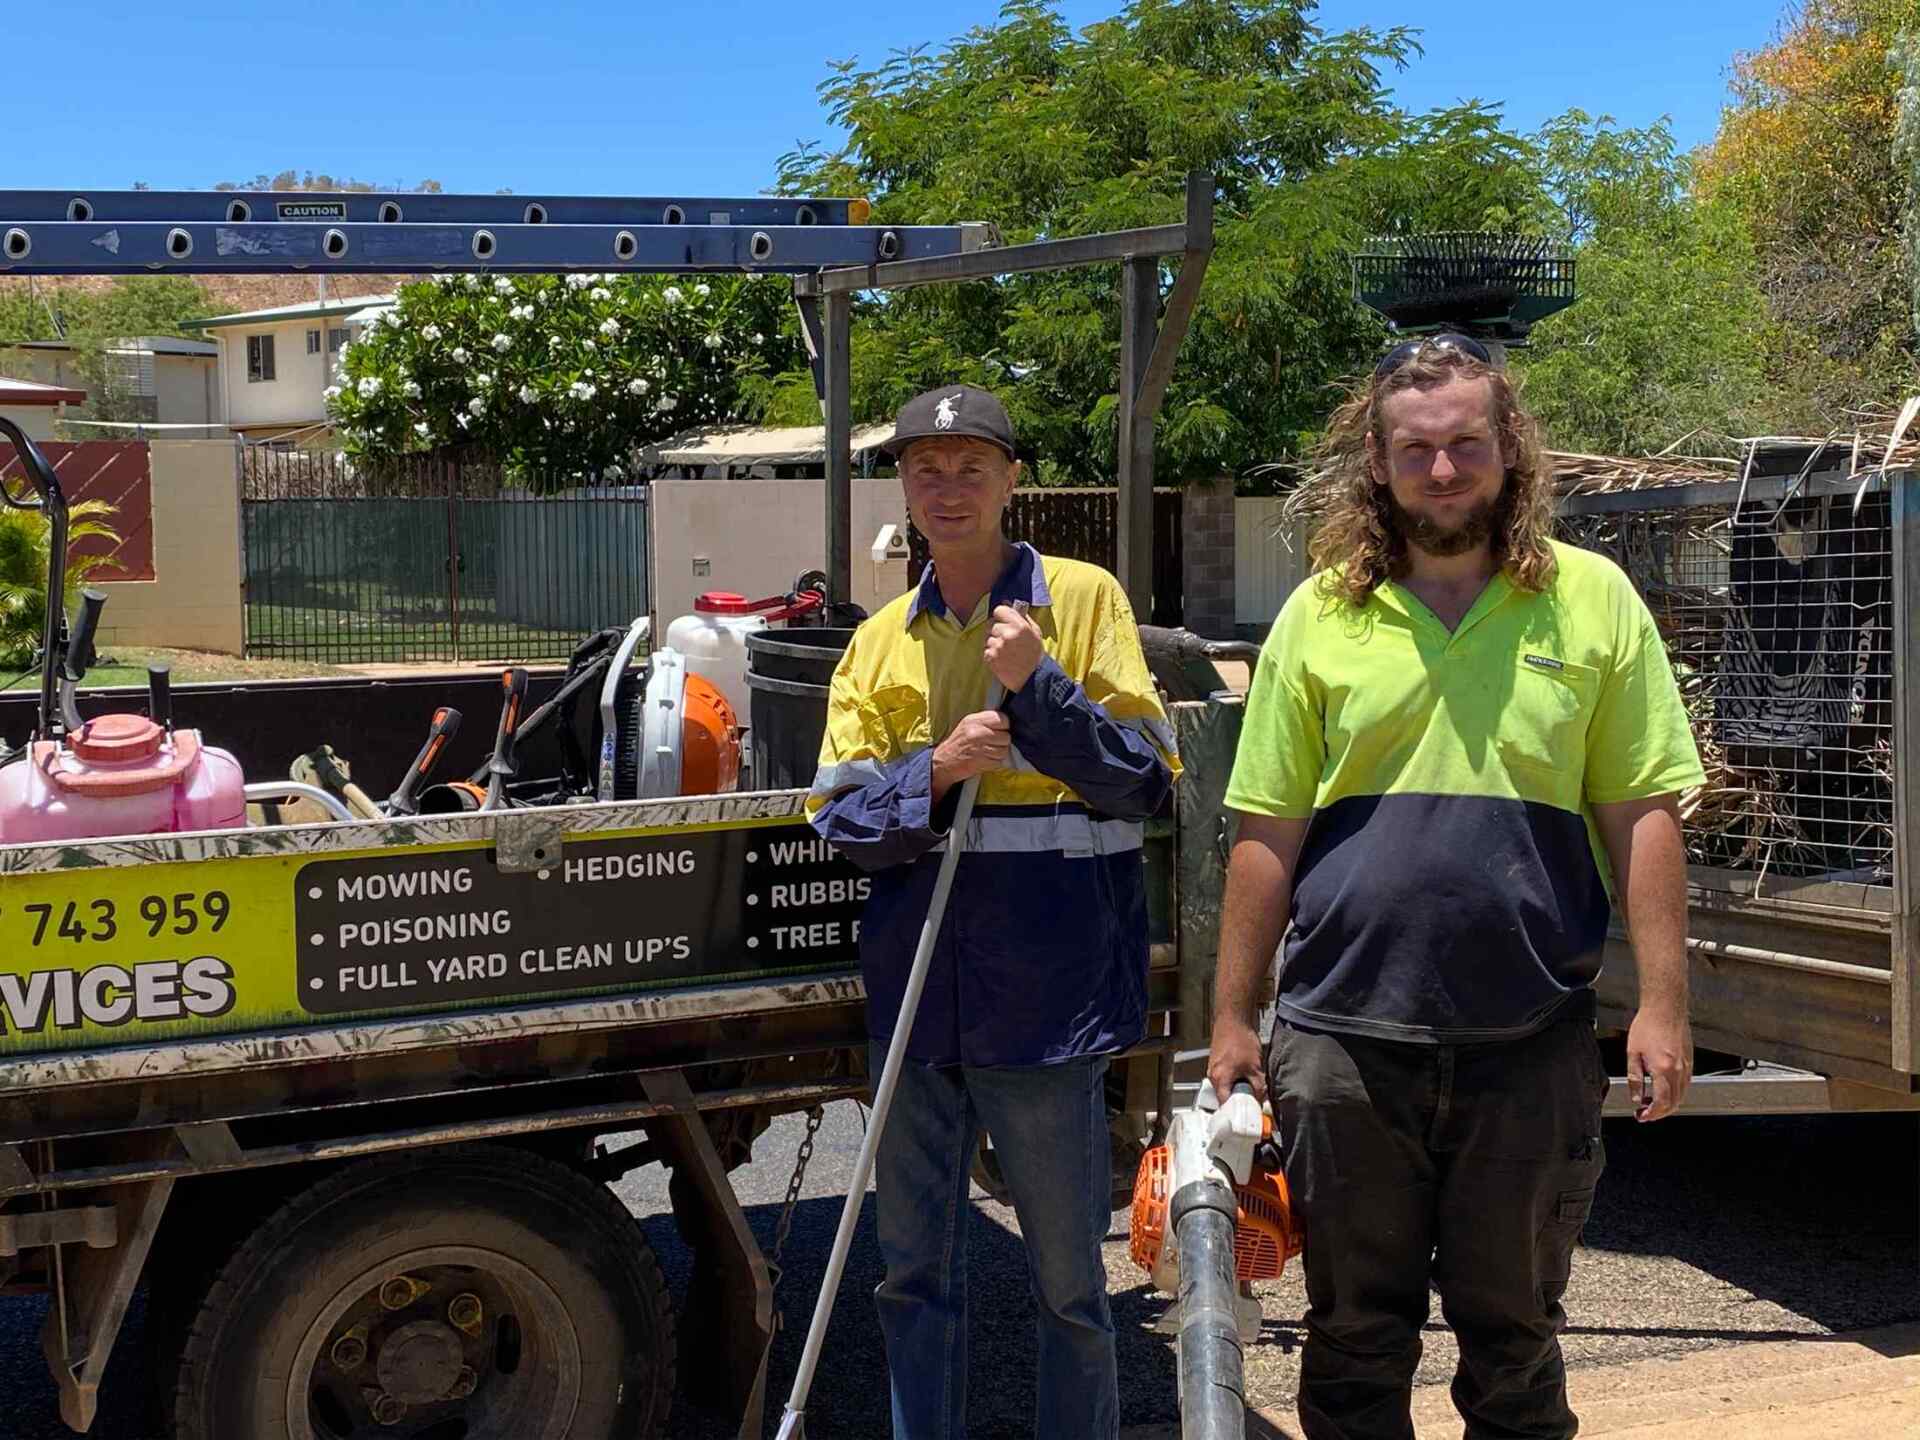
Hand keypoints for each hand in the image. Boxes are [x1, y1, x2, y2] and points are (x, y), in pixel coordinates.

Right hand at [932, 709, 1010, 798]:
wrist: (944, 762)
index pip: (1002, 718)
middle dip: (1002, 741)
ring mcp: (980, 748)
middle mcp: (977, 732)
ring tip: (988, 752)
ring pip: (1004, 750)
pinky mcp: (982, 761)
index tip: (998, 730)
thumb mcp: (968, 725)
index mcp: (974, 720)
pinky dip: (995, 762)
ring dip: (999, 753)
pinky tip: (985, 760)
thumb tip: (1005, 722)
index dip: (1003, 726)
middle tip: (992, 744)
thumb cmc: (958, 743)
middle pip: (1006, 736)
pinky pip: (999, 761)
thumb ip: (985, 721)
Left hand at [984, 604, 1045, 694]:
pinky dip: (991, 655)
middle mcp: (1007, 634)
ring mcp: (998, 646)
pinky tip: (1002, 659)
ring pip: (988, 638)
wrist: (1033, 679)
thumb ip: (1021, 616)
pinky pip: (985, 650)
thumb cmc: (1035, 655)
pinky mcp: (991, 658)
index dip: (1000, 616)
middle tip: (1006, 641)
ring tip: (1006, 653)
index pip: (999, 610)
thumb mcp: (1035, 632)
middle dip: (996, 631)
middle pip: (991, 624)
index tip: (1003, 622)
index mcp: (1019, 625)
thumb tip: (1007, 603)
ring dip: (994, 644)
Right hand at [1207, 1015, 1266, 1105]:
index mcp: (1219, 1079)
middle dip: (1239, 1100)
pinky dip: (1236, 1078)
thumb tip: (1261, 1098)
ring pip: (1226, 1086)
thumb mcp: (1255, 1067)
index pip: (1225, 1105)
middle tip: (1252, 1101)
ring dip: (1238, 1088)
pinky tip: (1246, 1072)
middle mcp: (1213, 1075)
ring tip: (1251, 1083)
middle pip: (1225, 1097)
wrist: (1234, 1018)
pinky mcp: (1218, 1061)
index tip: (1247, 1115)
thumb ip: (1259, 1086)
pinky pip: (1226, 1077)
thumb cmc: (1240, 1038)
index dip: (1237, 1112)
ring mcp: (1214, 1068)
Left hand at [1626, 1004, 1691, 1121]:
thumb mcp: (1632, 1053)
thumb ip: (1634, 1078)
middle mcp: (1678, 1070)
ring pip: (1682, 1096)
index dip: (1652, 1114)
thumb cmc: (1648, 1025)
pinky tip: (1663, 1089)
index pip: (1662, 1103)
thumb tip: (1636, 1096)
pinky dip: (1676, 1093)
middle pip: (1674, 1103)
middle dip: (1660, 1113)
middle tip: (1645, 1113)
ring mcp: (1687, 1066)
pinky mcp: (1690, 1061)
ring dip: (1668, 1104)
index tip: (1642, 1116)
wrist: (1665, 1008)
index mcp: (1663, 1069)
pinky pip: (1685, 1085)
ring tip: (1652, 1103)